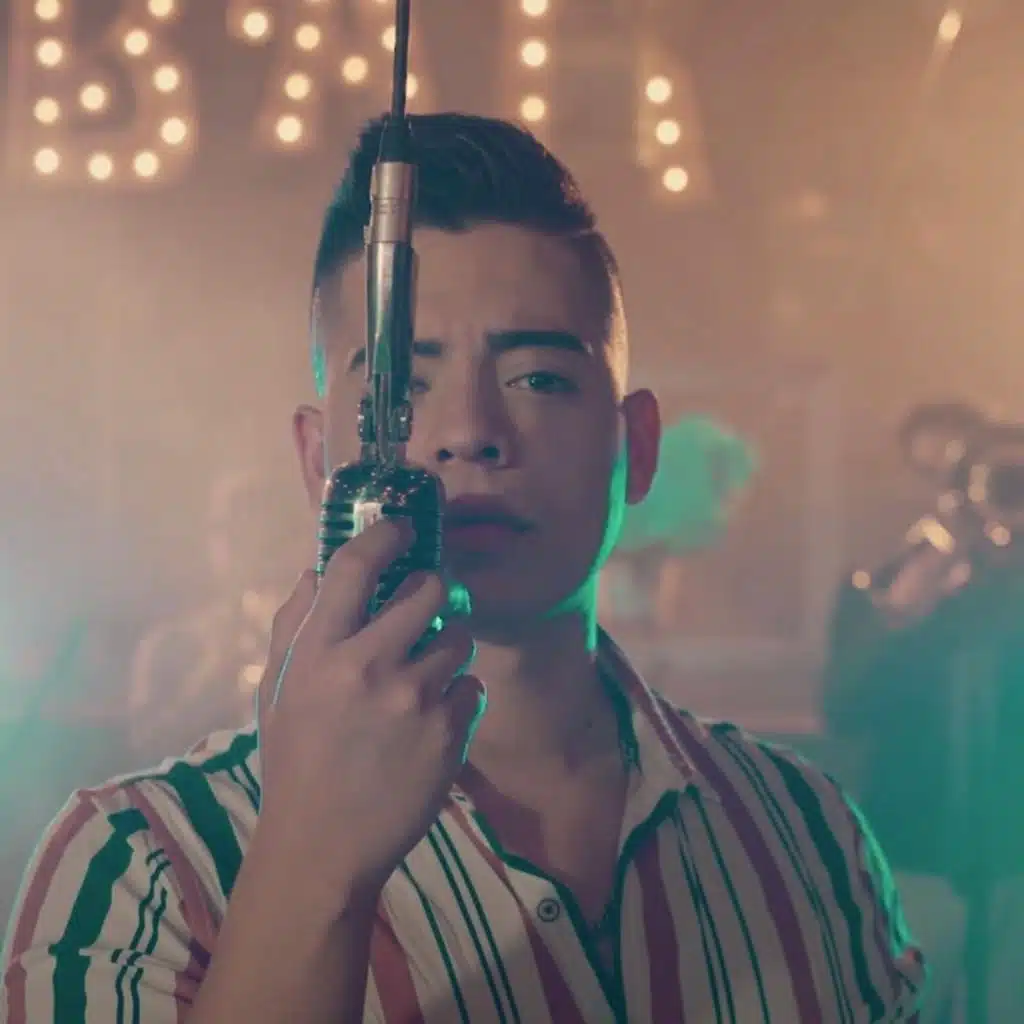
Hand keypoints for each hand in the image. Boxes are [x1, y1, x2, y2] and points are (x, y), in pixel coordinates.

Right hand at [255, 519, 485, 911]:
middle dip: (432, 591)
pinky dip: (458, 697)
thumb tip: (319, 570)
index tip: (400, 529)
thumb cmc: (295, 761)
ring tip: (424, 675)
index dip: (384, 535)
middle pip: (430, 589)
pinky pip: (472, 687)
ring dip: (446, 647)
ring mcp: (415, 700)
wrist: (323, 847)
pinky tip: (433, 720)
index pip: (355, 566)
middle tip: (424, 608)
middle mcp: (369, 666)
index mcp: (319, 651)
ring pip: (458, 637)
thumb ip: (294, 623)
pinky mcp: (451, 733)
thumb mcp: (275, 689)